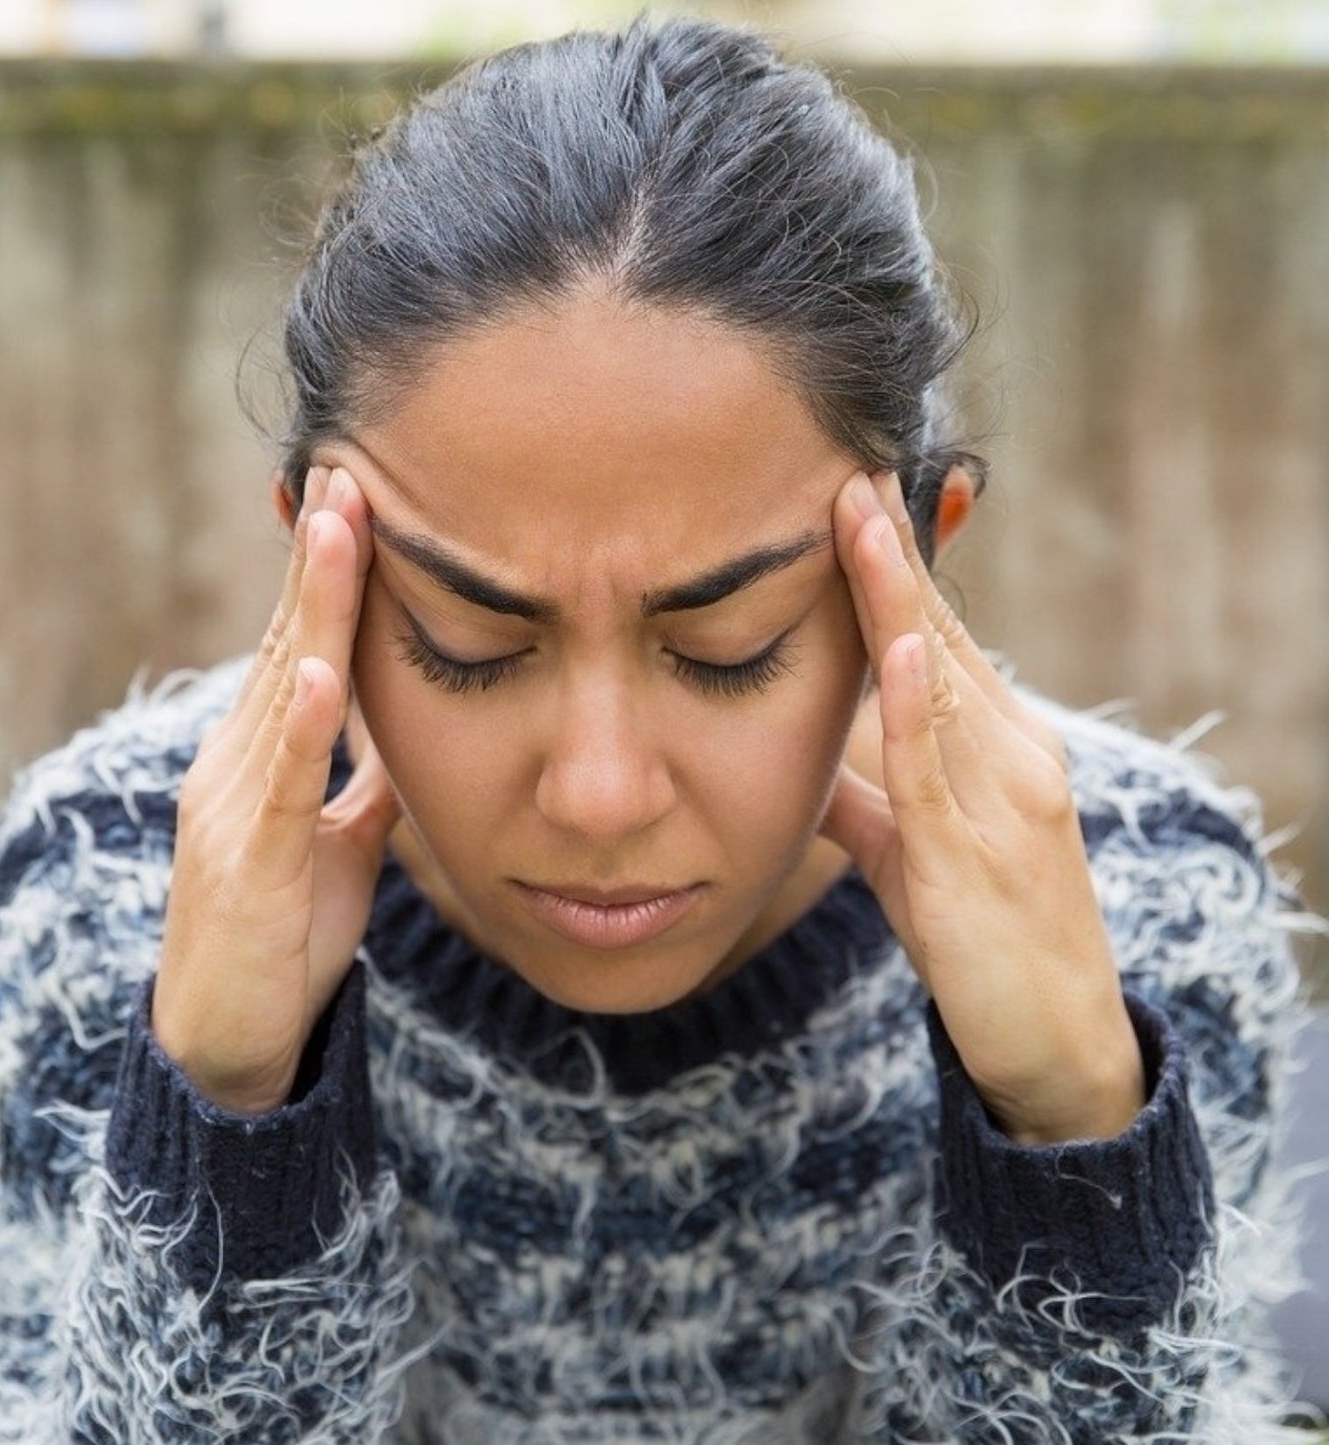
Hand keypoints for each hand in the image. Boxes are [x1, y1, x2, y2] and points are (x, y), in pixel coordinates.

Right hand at [152, 466, 398, 1113]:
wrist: (231, 1035)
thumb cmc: (287, 932)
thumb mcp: (340, 842)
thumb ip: (365, 784)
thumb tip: (407, 737)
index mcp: (267, 752)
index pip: (303, 643)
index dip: (329, 574)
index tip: (356, 497)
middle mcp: (241, 760)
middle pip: (290, 640)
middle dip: (319, 556)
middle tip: (345, 468)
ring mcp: (239, 806)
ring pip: (285, 689)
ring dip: (313, 607)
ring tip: (337, 527)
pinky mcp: (254, 862)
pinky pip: (286, 787)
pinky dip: (305, 729)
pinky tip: (324, 675)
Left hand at [820, 470, 1144, 1143]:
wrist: (1054, 1040)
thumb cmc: (980, 939)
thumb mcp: (911, 856)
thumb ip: (870, 799)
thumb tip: (817, 764)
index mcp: (995, 745)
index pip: (940, 636)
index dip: (895, 567)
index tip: (853, 497)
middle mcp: (1010, 753)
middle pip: (940, 633)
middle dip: (890, 551)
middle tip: (847, 465)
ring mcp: (1001, 800)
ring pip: (937, 678)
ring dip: (895, 594)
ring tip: (856, 513)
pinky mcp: (975, 856)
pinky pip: (933, 770)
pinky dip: (915, 704)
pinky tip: (899, 644)